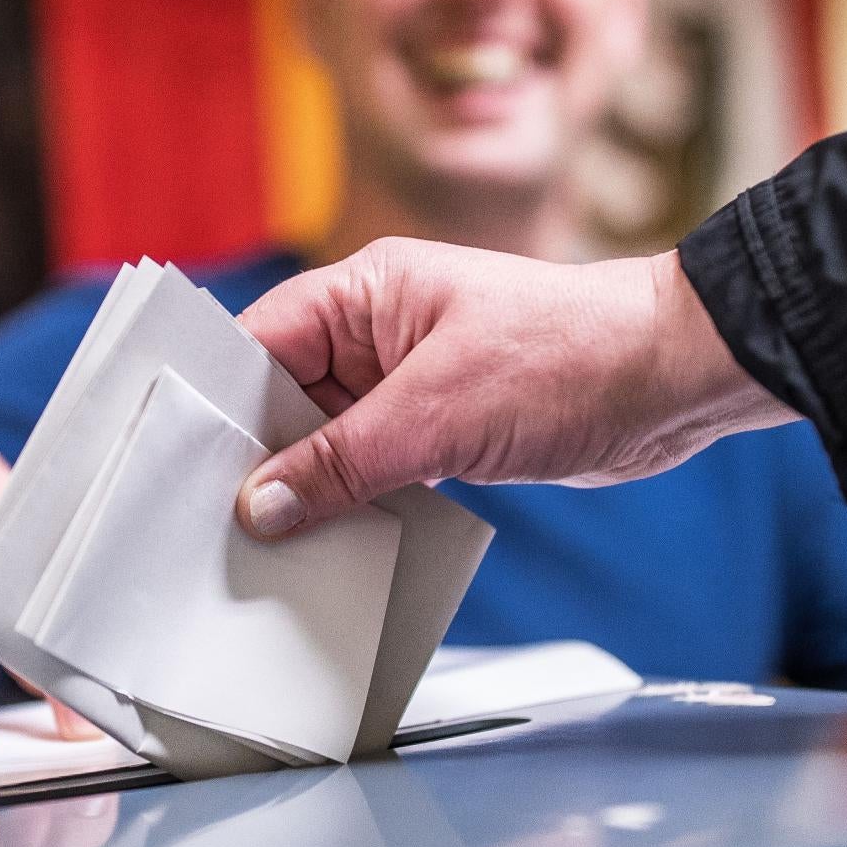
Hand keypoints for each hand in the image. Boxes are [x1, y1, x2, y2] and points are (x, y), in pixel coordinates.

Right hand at [234, 239, 796, 536]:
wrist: (674, 380)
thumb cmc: (570, 357)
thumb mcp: (438, 414)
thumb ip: (340, 462)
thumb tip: (260, 506)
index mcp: (363, 294)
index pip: (254, 345)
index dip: (211, 405)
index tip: (172, 466)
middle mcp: (377, 334)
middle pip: (281, 400)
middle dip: (253, 461)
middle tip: (210, 527)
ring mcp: (410, 384)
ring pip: (328, 443)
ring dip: (308, 493)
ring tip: (264, 551)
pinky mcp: (444, 430)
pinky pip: (376, 471)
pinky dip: (356, 507)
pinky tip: (332, 550)